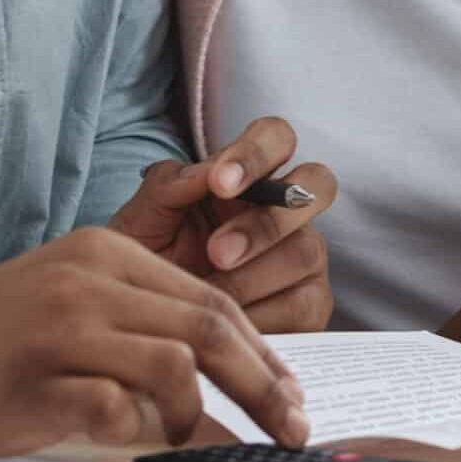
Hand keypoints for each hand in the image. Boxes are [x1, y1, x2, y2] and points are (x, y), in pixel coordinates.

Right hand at [0, 228, 308, 454]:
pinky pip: (115, 408)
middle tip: (291, 428)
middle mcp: (90, 282)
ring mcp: (62, 330)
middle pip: (207, 329)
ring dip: (204, 415)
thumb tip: (238, 365)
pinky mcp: (38, 381)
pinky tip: (148, 447)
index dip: (262, 350)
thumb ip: (147, 316)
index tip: (289, 392)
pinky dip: (145, 433)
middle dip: (262, 384)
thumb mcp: (79, 294)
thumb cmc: (4, 333)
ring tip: (202, 443)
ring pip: (173, 364)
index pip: (211, 299)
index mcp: (108, 254)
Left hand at [107, 117, 339, 333]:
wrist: (143, 324)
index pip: (276, 136)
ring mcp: (303, 257)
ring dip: (252, 276)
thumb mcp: (143, 220)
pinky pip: (303, 306)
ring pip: (306, 250)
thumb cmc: (147, 261)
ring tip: (207, 295)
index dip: (257, 153)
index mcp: (248, 177)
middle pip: (317, 184)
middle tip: (216, 252)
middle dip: (267, 220)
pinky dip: (262, 316)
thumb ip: (170, 186)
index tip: (220, 183)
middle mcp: (286, 210)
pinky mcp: (309, 306)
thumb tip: (205, 173)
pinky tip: (227, 324)